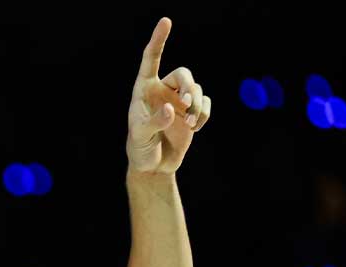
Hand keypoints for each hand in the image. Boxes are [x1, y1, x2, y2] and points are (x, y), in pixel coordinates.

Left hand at [125, 18, 210, 174]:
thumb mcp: (141, 137)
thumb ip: (155, 122)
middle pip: (183, 74)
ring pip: (197, 88)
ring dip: (197, 105)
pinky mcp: (192, 113)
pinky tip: (195, 128)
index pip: (151, 60)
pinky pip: (206, 103)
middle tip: (187, 104)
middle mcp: (162, 90)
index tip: (166, 22)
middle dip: (189, 87)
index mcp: (143, 90)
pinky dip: (204, 114)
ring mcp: (179, 101)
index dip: (159, 40)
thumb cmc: (140, 149)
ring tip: (191, 124)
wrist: (153, 166)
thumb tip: (172, 109)